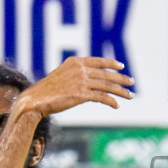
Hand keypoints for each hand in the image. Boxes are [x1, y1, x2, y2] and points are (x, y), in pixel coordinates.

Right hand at [13, 56, 133, 117]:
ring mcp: (81, 82)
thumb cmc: (47, 90)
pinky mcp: (81, 95)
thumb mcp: (62, 75)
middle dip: (121, 79)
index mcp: (75, 62)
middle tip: (132, 82)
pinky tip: (117, 106)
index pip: (98, 61)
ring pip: (107, 86)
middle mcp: (80, 69)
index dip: (111, 63)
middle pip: (106, 74)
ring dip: (121, 91)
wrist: (36, 99)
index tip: (121, 66)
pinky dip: (111, 101)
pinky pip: (101, 97)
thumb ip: (76, 74)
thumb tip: (88, 80)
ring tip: (130, 95)